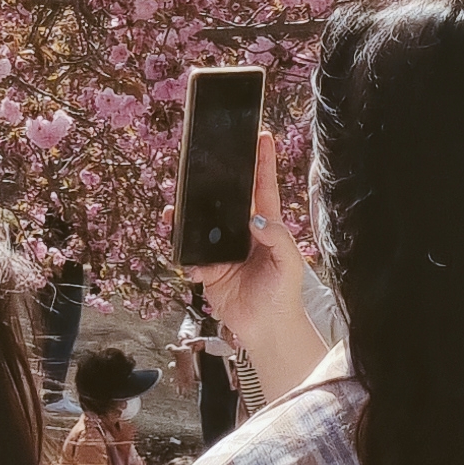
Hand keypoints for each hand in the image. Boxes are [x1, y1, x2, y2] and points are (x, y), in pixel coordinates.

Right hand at [191, 130, 330, 402]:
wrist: (267, 328)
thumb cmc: (285, 292)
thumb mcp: (289, 262)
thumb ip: (277, 237)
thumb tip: (254, 217)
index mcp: (267, 225)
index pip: (264, 187)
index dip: (263, 162)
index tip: (262, 135)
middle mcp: (243, 232)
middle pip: (225, 200)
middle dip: (213, 183)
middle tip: (200, 164)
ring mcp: (224, 250)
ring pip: (202, 225)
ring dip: (187, 217)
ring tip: (174, 209)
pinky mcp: (209, 270)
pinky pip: (192, 256)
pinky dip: (187, 256)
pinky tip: (190, 261)